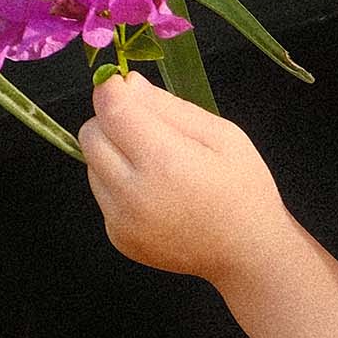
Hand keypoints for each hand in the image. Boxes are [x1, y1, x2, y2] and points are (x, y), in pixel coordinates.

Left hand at [79, 73, 287, 283]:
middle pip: (90, 135)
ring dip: (113, 154)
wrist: (248, 253)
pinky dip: (118, 185)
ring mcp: (122, 221)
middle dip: (110, 121)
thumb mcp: (222, 135)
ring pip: (91, 165)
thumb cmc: (243, 188)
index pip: (111, 110)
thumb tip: (128, 84)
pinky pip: (103, 195)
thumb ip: (170, 107)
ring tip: (154, 165)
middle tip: (144, 127)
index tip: (123, 84)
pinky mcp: (118, 237)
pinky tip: (154, 193)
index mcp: (164, 162)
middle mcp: (133, 194)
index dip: (112, 89)